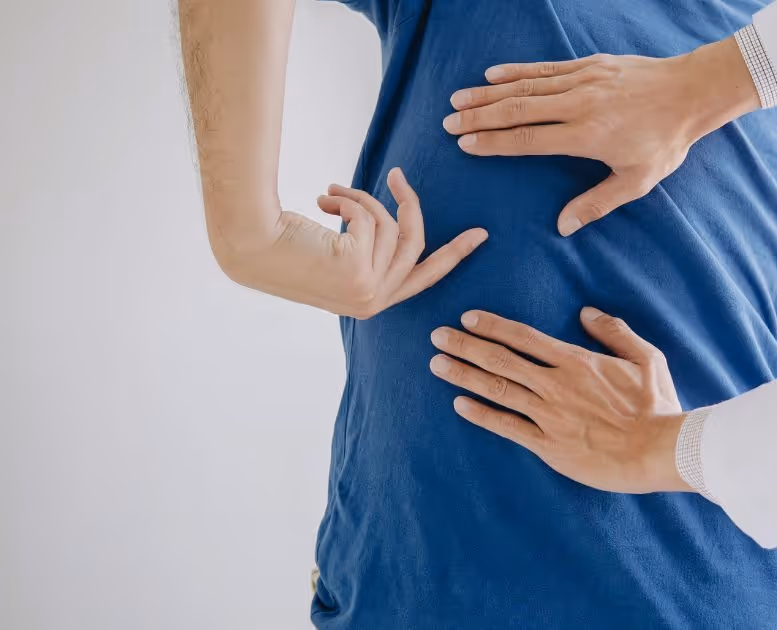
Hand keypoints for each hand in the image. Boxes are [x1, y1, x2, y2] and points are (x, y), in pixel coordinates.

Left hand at [213, 167, 486, 318]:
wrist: (248, 245)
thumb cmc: (282, 247)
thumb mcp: (334, 255)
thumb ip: (366, 250)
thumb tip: (393, 220)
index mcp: (370, 303)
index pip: (424, 277)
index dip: (455, 253)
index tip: (480, 235)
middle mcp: (373, 302)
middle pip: (416, 245)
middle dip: (411, 206)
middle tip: (399, 175)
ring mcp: (367, 290)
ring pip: (390, 226)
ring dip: (361, 199)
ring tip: (329, 193)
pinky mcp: (357, 271)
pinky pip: (371, 219)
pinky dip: (348, 201)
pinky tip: (322, 201)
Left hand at [428, 307, 691, 493]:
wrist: (659, 450)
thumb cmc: (656, 405)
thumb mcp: (646, 358)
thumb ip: (615, 332)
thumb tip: (587, 313)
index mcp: (576, 361)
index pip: (524, 337)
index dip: (492, 326)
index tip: (468, 318)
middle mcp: (555, 385)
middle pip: (501, 360)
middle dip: (465, 346)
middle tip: (437, 336)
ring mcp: (549, 416)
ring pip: (497, 390)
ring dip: (464, 375)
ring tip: (437, 364)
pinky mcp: (549, 446)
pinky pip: (507, 427)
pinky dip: (481, 415)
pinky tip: (459, 405)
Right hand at [442, 37, 759, 235]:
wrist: (691, 93)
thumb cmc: (665, 142)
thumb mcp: (637, 181)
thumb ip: (597, 203)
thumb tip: (562, 227)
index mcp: (587, 135)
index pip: (529, 140)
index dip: (494, 143)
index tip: (465, 144)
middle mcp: (579, 104)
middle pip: (518, 110)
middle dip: (480, 116)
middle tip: (448, 123)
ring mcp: (583, 81)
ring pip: (526, 87)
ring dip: (489, 93)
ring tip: (458, 100)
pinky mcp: (589, 65)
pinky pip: (545, 68)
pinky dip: (517, 71)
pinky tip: (493, 75)